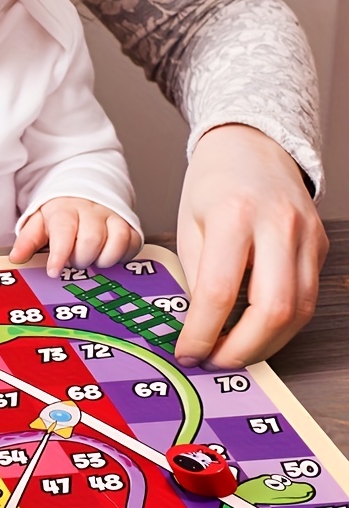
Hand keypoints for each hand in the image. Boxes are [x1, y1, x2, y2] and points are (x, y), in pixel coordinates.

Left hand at [9, 196, 140, 276]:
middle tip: (74, 262)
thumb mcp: (39, 222)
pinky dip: (122, 255)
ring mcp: (113, 216)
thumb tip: (16, 257)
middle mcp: (91, 212)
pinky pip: (133, 242)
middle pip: (91, 239)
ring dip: (104, 258)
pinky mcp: (129, 224)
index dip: (59, 255)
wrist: (85, 191)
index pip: (64, 232)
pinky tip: (108, 257)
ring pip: (117, 239)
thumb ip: (28, 240)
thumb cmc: (61, 213)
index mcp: (66, 210)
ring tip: (92, 261)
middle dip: (81, 259)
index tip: (54, 272)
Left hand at [176, 124, 327, 368]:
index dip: (203, 333)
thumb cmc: (212, 184)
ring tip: (234, 353)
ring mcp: (307, 235)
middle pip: (273, 309)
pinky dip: (282, 324)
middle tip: (215, 362)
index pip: (220, 291)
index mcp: (234, 215)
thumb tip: (201, 325)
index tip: (188, 352)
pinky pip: (307, 297)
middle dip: (243, 348)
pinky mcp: (321, 245)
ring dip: (266, 343)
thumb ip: (197, 275)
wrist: (252, 145)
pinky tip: (257, 332)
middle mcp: (279, 225)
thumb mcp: (188, 226)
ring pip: (299, 310)